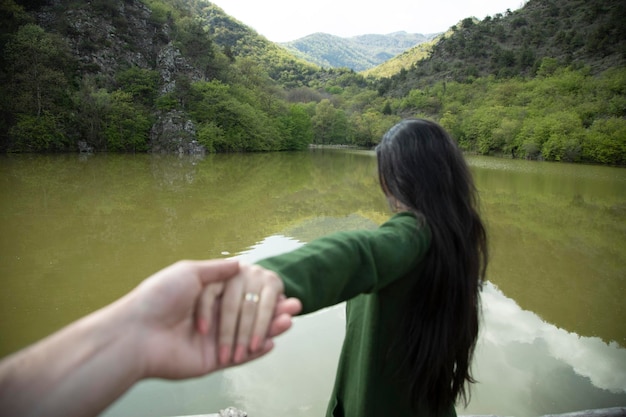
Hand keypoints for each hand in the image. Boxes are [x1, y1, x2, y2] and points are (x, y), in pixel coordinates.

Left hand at [126, 260, 297, 379]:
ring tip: (289, 321)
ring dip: (271, 328)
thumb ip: (217, 270)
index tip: (282, 291)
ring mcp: (215, 340)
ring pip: (249, 335)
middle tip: (294, 307)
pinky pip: (240, 357)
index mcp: (209, 295)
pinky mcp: (213, 360)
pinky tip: (273, 341)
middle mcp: (214, 317)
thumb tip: (240, 263)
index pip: (243, 294)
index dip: (263, 294)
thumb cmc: (158, 298)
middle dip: (273, 311)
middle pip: (251, 314)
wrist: (137, 333)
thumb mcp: (188, 272)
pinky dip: (258, 350)